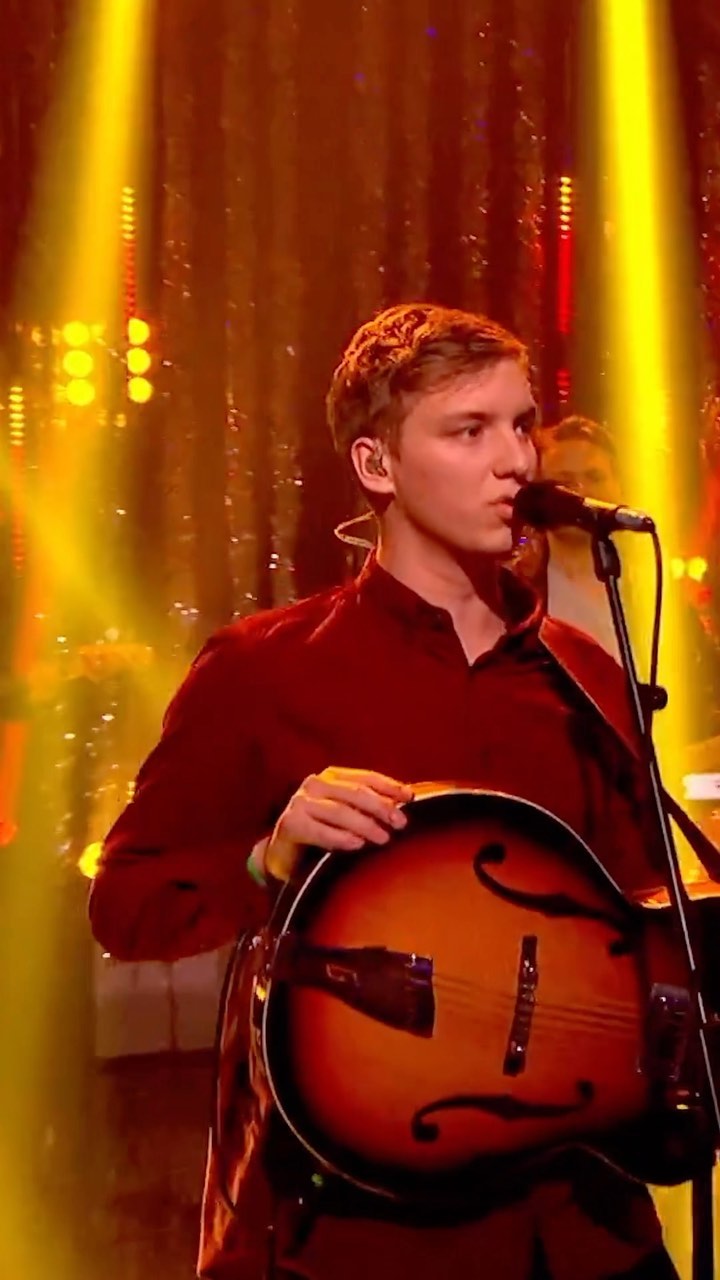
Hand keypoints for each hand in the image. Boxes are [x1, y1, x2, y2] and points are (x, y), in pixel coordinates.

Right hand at [263, 767, 413, 882]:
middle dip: (381, 807)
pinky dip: (340, 837)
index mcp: (332, 777)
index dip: (389, 786)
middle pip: (354, 793)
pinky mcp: (290, 824)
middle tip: (400, 823)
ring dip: (365, 825)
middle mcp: (315, 784)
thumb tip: (406, 804)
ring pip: (339, 811)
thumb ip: (370, 807)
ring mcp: (300, 802)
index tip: (410, 798)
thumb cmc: (324, 832)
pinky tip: (357, 844)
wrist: (286, 855)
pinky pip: (319, 831)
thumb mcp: (349, 815)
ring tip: (384, 838)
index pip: (365, 777)